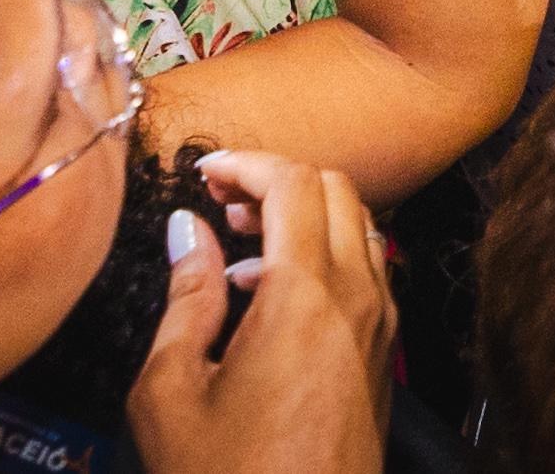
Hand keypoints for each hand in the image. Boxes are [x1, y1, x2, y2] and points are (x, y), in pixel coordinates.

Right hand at [132, 151, 389, 473]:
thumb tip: (187, 234)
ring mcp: (379, 331)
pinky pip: (365, 275)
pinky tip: (271, 300)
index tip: (205, 174)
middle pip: (337, 189)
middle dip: (278, 179)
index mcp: (306, 299)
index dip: (246, 161)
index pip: (293, 181)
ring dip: (304, 218)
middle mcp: (358, 303)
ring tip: (241, 253)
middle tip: (222, 204)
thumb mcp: (172, 393)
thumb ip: (183, 298)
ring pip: (358, 228)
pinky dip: (323, 259)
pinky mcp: (382, 360)